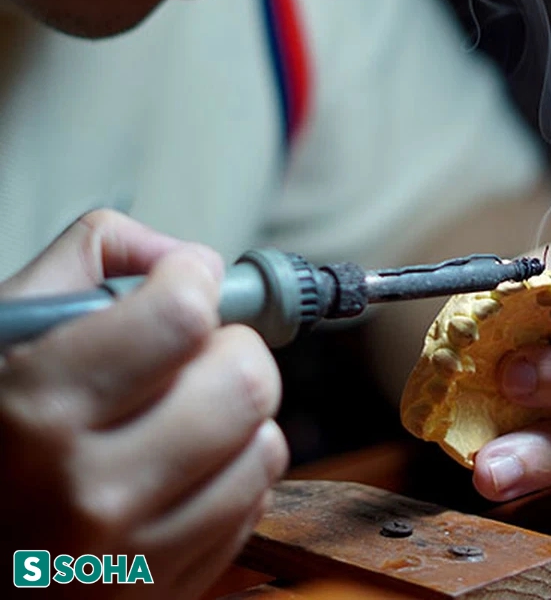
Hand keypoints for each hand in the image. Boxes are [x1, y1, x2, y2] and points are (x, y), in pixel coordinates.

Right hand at [0, 210, 287, 598]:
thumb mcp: (0, 333)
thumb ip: (88, 261)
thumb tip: (179, 253)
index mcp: (39, 411)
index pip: (183, 317)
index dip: (190, 279)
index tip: (180, 280)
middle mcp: (90, 494)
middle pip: (244, 383)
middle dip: (226, 346)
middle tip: (190, 350)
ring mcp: (129, 560)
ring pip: (262, 448)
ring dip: (235, 417)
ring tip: (180, 413)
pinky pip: (249, 512)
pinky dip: (227, 478)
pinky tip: (175, 469)